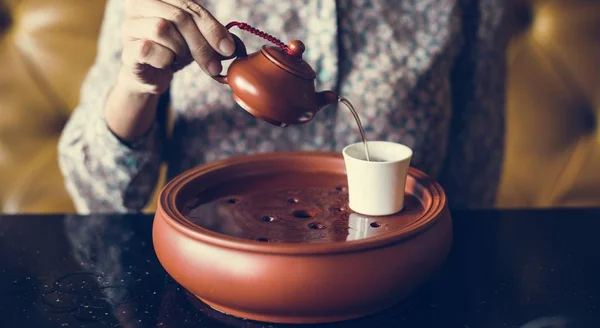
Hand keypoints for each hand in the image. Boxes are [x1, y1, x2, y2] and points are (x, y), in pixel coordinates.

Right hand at [119, 0, 234, 93]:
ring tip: (180, 58)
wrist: (150, 76)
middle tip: (214, 66)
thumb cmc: (174, 51)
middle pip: (179, 16)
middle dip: (201, 44)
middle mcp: (140, 5)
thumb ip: (214, 37)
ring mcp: (130, 26)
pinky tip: (166, 63)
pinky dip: (165, 60)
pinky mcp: (126, 49)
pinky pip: (148, 48)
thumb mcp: (197, 40)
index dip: (212, 27)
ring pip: (162, 28)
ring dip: (180, 50)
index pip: (191, 5)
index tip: (228, 48)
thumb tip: (234, 46)